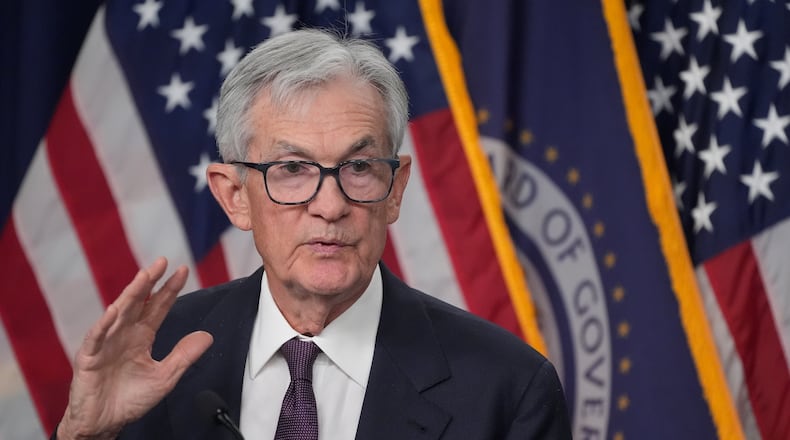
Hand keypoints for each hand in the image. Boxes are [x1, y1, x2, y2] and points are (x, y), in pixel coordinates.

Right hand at [56, 258, 213, 438]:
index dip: (169, 289)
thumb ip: (184, 356)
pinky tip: (113, 311)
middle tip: (162, 262)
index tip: (182, 271)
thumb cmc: (129, 400)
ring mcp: (105, 343)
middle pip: (138, 303)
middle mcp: (124, 334)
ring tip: (143, 278)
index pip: (157, 307)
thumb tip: (207, 336)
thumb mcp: (165, 377)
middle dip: (149, 282)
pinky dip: (104, 325)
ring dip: (130, 295)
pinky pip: (96, 338)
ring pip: (119, 313)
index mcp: (141, 337)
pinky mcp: (89, 358)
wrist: (104, 423)